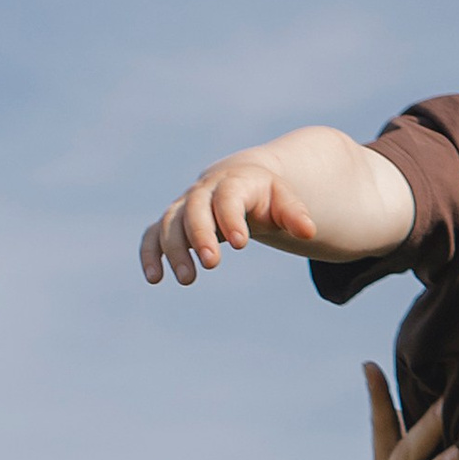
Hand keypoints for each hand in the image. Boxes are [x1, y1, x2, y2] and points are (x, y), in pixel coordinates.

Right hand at [140, 154, 319, 285]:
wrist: (240, 180)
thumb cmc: (266, 195)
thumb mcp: (285, 200)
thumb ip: (294, 214)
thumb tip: (309, 232)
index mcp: (234, 182)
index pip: (228, 196)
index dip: (230, 217)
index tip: (240, 243)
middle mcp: (204, 192)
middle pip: (194, 209)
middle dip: (200, 235)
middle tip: (212, 263)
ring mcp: (185, 206)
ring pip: (170, 223)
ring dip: (174, 250)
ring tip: (188, 279)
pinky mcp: (172, 223)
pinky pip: (152, 234)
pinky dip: (150, 253)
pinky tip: (154, 278)